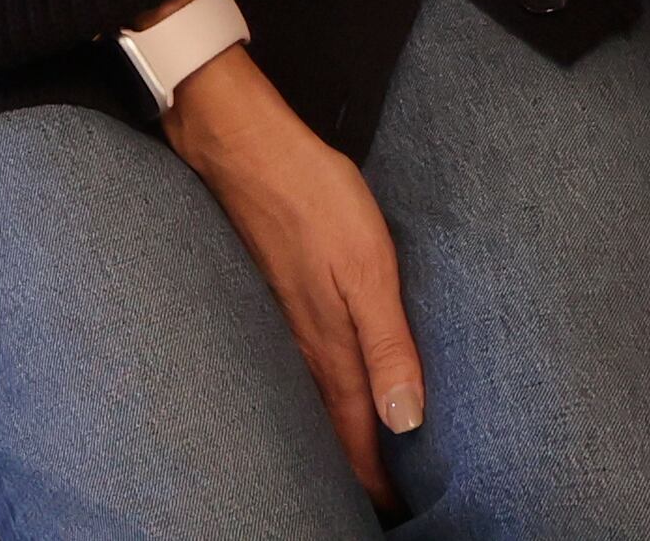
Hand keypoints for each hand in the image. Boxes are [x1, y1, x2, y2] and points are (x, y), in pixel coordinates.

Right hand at [158, 34, 418, 496]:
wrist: (244, 145)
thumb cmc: (314, 197)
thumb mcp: (370, 266)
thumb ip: (389, 344)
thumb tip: (405, 423)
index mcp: (330, 346)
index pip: (357, 436)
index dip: (379, 481)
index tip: (399, 513)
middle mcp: (303, 345)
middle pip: (332, 430)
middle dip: (358, 473)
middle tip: (384, 503)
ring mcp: (283, 321)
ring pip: (313, 401)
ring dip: (337, 438)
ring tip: (359, 465)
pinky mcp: (276, 296)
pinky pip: (299, 368)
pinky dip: (318, 398)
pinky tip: (324, 394)